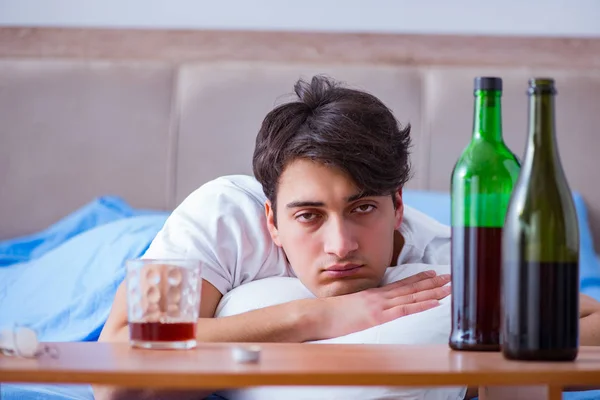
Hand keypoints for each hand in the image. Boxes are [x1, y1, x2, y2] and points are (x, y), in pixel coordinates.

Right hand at [317, 270, 450, 338]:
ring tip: (449, 287)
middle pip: (411, 288)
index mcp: (373, 295)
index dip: (419, 279)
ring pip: (412, 296)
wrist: (317, 315)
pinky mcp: (378, 316)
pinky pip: (404, 310)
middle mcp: (379, 296)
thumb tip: (368, 312)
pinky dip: (421, 305)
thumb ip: (362, 308)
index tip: (433, 274)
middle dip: (433, 283)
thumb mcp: (349, 308)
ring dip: (433, 291)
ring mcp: (379, 305)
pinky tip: (435, 302)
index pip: (400, 285)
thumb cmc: (329, 315)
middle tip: (451, 277)